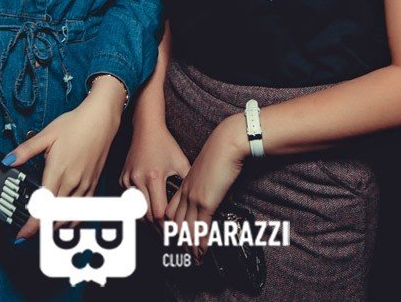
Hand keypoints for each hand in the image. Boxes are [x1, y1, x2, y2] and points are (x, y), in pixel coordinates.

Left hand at [5, 75, 126, 242]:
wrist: (101, 119)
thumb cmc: (75, 124)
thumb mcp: (47, 134)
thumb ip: (26, 150)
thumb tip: (8, 161)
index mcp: (57, 172)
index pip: (43, 207)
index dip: (32, 226)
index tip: (21, 236)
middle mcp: (72, 183)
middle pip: (56, 217)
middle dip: (41, 228)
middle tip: (28, 232)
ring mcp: (85, 185)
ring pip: (70, 216)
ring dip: (56, 226)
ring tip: (44, 228)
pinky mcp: (93, 184)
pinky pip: (83, 210)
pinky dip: (72, 219)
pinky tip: (64, 219)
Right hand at [120, 121, 189, 224]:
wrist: (146, 129)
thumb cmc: (165, 144)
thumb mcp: (180, 162)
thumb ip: (187, 183)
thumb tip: (198, 201)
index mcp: (154, 176)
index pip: (158, 212)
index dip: (166, 226)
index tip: (175, 232)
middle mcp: (138, 180)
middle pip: (146, 216)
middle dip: (158, 229)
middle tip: (168, 238)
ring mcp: (128, 180)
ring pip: (136, 211)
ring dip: (148, 223)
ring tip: (160, 231)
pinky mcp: (122, 180)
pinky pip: (130, 202)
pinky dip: (139, 211)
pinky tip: (149, 217)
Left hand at [165, 115, 246, 262]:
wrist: (227, 142)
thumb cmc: (220, 152)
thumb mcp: (206, 169)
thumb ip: (204, 182)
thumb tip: (210, 193)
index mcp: (184, 183)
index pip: (172, 210)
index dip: (173, 226)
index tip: (176, 238)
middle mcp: (185, 191)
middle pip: (176, 222)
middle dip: (179, 241)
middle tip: (185, 254)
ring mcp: (194, 197)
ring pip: (187, 227)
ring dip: (191, 245)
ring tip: (195, 258)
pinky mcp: (206, 200)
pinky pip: (201, 226)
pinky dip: (201, 241)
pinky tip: (203, 250)